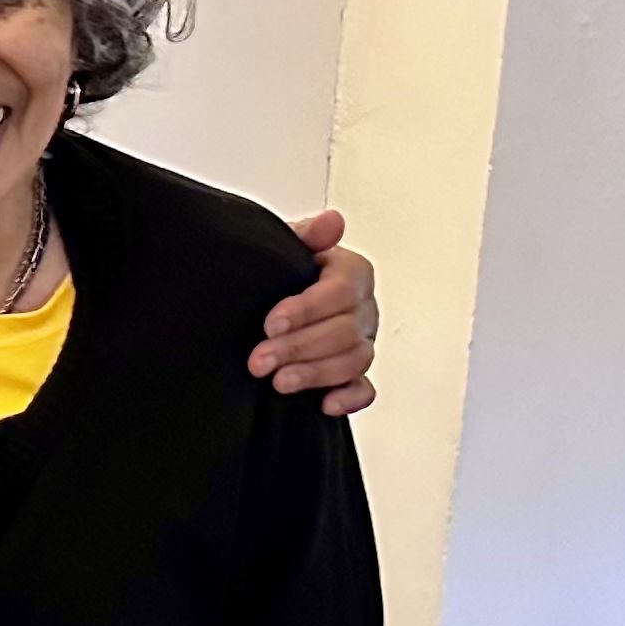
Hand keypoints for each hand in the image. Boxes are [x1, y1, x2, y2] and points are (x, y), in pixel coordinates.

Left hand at [255, 210, 382, 416]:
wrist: (265, 302)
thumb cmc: (280, 274)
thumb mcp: (285, 248)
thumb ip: (306, 235)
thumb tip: (332, 221)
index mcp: (350, 273)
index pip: (339, 292)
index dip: (306, 310)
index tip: (270, 323)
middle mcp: (362, 308)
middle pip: (345, 332)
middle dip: (300, 348)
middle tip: (259, 361)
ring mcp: (362, 342)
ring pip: (354, 361)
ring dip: (316, 374)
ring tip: (278, 383)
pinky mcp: (354, 373)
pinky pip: (365, 389)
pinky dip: (350, 398)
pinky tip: (325, 404)